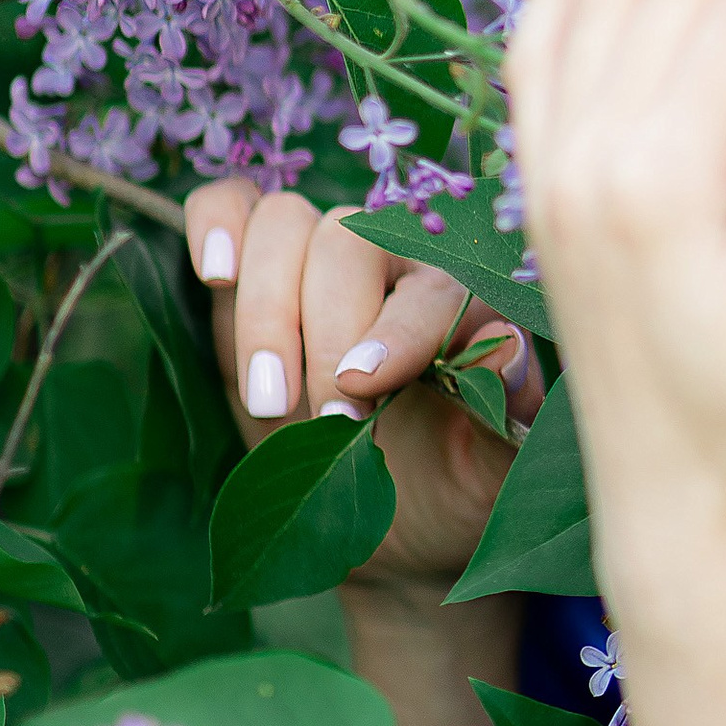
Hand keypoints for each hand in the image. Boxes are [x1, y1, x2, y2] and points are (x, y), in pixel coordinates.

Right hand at [182, 181, 540, 605]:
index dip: (399, 330)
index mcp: (464, 299)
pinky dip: (215, 223)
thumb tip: (507, 349)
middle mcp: (394, 262)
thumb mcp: (488, 476)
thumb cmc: (446, 487)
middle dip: (326, 332)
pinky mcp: (254, 266)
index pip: (435, 287)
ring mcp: (318, 257)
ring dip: (266, 308)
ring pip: (285, 224)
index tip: (364, 387)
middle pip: (349, 244)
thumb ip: (511, 417)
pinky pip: (231, 204)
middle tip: (322, 422)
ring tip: (268, 399)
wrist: (386, 521)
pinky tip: (214, 276)